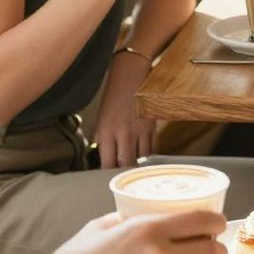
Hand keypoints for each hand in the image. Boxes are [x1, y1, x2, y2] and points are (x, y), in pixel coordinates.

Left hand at [94, 52, 157, 169]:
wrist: (131, 74)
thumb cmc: (113, 95)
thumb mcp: (102, 117)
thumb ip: (103, 138)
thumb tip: (105, 156)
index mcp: (106, 132)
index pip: (108, 163)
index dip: (109, 174)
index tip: (108, 178)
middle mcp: (123, 134)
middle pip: (126, 164)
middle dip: (125, 173)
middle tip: (124, 178)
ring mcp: (139, 131)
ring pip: (141, 159)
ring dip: (138, 165)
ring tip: (136, 170)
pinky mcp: (152, 127)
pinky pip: (152, 148)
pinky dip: (148, 156)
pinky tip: (145, 158)